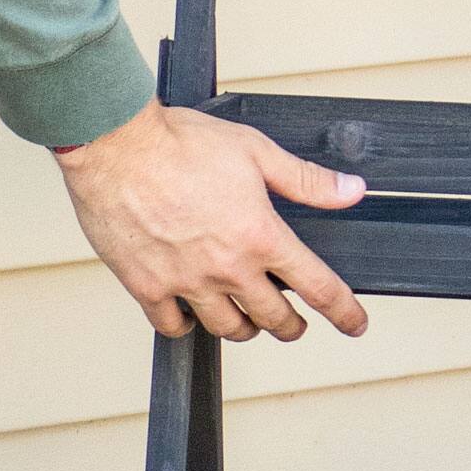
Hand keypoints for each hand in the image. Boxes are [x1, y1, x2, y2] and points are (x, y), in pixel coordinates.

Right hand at [55, 101, 369, 341]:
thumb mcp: (256, 151)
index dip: (345, 312)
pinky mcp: (147, 286)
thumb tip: (351, 191)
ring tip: (245, 318)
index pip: (319, 288)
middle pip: (274, 319)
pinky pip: (173, 326)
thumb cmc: (180, 142)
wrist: (116, 144)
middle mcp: (228, 268)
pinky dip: (187, 325)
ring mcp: (187, 282)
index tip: (354, 324)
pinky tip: (190, 313)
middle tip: (294, 323)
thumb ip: (306, 180)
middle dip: (292, 326)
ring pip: (228, 328)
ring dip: (244, 327)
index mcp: (261, 236)